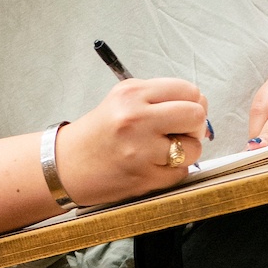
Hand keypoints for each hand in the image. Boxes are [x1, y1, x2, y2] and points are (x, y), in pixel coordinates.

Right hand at [53, 77, 209, 204]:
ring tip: (163, 151)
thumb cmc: (99, 133)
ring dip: (185, 152)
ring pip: (194, 147)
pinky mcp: (145, 176)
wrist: (68, 165)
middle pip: (196, 115)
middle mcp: (136, 118)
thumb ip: (159, 97)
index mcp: (132, 93)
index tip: (183, 112)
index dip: (192, 102)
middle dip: (193, 126)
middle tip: (179, 132)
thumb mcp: (122, 100)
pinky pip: (181, 172)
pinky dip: (173, 171)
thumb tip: (199, 104)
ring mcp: (141, 149)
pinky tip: (153, 166)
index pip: (188, 90)